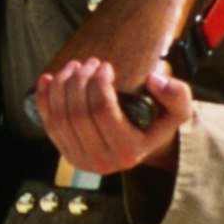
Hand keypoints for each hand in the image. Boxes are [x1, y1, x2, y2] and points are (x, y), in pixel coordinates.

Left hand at [32, 54, 191, 177]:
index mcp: (129, 150)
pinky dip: (44, 100)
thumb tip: (152, 79)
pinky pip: (48, 125)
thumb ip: (177, 94)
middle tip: (88, 62)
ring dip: (61, 87)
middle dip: (79, 81)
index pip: (103, 111)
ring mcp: (81, 160)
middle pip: (78, 114)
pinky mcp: (66, 154)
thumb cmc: (158, 122)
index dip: (99, 84)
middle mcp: (103, 161)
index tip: (105, 65)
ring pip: (60, 118)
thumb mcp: (179, 110)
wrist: (142, 145)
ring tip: (73, 66)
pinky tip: (47, 79)